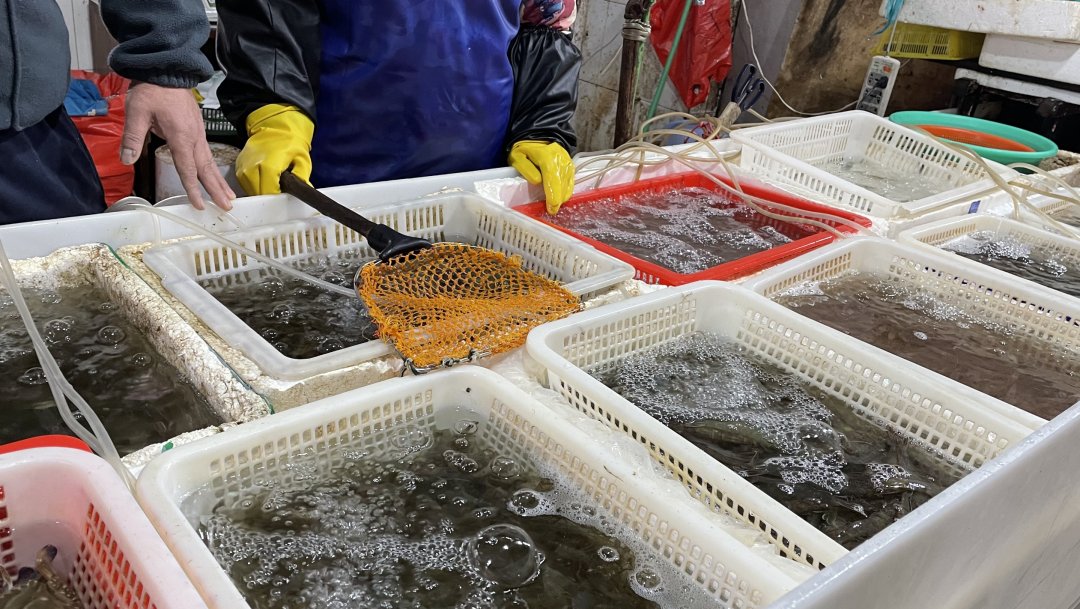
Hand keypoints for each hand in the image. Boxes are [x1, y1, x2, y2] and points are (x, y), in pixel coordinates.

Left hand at [121, 83, 235, 209]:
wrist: (166, 69)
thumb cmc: (151, 90)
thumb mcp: (137, 112)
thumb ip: (133, 137)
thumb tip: (127, 160)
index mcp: (181, 136)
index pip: (188, 168)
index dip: (193, 189)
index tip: (199, 205)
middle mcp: (194, 137)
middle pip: (206, 168)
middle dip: (216, 189)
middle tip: (227, 206)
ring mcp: (198, 132)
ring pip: (210, 161)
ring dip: (218, 180)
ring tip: (228, 196)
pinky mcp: (197, 128)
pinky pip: (207, 152)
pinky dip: (213, 167)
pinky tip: (213, 173)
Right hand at [235, 104, 314, 194]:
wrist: (275, 125)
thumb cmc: (290, 141)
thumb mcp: (302, 159)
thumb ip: (301, 178)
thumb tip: (304, 193)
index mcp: (268, 165)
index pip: (268, 192)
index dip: (277, 196)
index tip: (284, 193)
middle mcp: (251, 166)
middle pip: (257, 192)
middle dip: (269, 193)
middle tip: (279, 187)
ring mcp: (243, 165)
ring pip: (249, 188)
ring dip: (260, 189)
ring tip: (272, 181)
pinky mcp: (238, 164)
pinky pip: (244, 181)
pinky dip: (253, 183)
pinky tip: (263, 178)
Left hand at [508, 140, 573, 214]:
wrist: (538, 137)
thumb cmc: (525, 150)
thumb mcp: (517, 157)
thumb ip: (526, 168)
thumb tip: (537, 181)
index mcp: (546, 156)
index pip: (552, 177)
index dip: (553, 194)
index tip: (551, 207)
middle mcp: (560, 158)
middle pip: (562, 182)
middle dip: (558, 198)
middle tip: (552, 210)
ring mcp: (567, 162)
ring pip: (568, 183)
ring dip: (562, 195)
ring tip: (554, 205)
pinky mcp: (571, 165)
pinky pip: (571, 181)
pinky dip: (567, 190)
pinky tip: (561, 198)